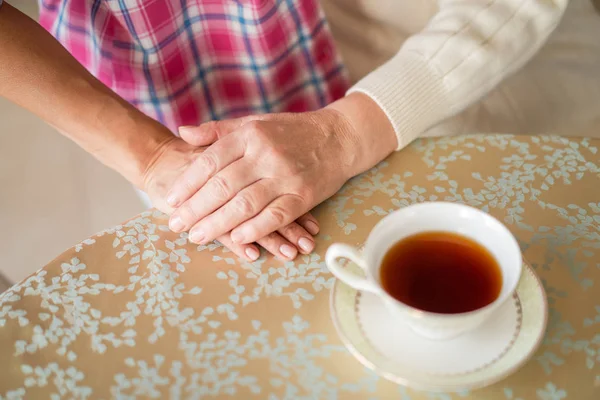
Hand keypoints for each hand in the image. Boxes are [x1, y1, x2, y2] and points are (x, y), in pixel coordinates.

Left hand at [165, 93, 395, 246]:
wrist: (338, 137)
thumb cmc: (291, 131)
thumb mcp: (254, 123)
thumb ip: (218, 130)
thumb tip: (182, 132)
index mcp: (250, 135)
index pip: (210, 161)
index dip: (188, 183)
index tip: (171, 200)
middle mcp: (266, 154)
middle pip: (223, 185)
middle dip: (196, 209)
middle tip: (176, 225)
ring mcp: (286, 176)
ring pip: (245, 204)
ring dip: (219, 224)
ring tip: (197, 237)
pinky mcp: (305, 195)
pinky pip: (277, 215)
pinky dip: (256, 229)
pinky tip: (238, 239)